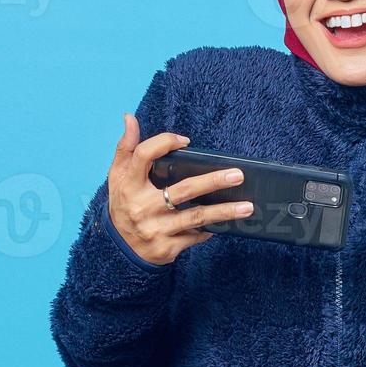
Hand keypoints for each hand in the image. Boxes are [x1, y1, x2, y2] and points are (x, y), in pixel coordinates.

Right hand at [106, 113, 251, 265]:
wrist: (119, 249)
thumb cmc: (124, 204)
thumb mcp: (117, 176)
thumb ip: (126, 147)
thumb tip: (129, 117)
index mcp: (128, 185)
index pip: (145, 156)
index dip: (165, 143)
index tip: (186, 141)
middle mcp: (142, 207)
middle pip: (183, 190)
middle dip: (213, 181)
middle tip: (238, 175)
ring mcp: (155, 229)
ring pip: (196, 217)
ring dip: (224, 212)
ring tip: (247, 207)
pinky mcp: (167, 248)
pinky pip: (195, 237)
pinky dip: (210, 229)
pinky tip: (226, 225)